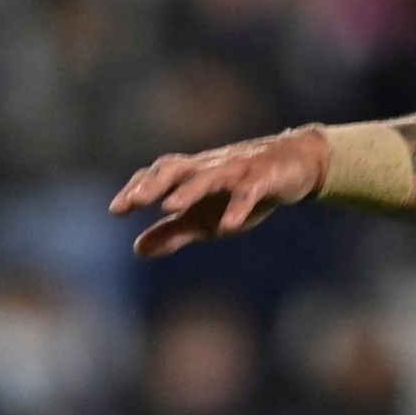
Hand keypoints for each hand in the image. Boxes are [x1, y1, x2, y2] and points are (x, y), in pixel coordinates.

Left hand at [110, 127, 329, 257]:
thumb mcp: (206, 217)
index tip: (117, 209)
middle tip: (135, 202)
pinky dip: (238, 206)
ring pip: (210, 176)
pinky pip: (250, 191)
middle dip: (155, 183)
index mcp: (192, 175)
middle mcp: (210, 167)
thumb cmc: (244, 189)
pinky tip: (229, 225)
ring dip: (189, 189)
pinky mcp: (265, 177)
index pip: (159, 175)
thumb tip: (137, 250)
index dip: (138, 189)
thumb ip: (173, 231)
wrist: (297, 164)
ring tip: (170, 206)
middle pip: (177, 167)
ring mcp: (238, 170)